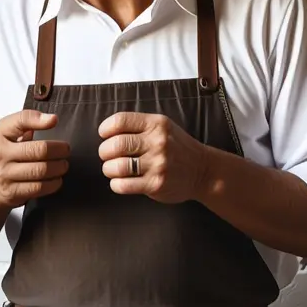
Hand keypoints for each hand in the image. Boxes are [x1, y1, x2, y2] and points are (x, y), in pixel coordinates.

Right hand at [0, 110, 69, 210]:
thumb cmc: (4, 155)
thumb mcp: (8, 135)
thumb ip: (26, 124)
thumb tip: (52, 119)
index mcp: (1, 134)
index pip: (20, 121)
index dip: (38, 120)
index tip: (54, 120)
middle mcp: (1, 153)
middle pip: (38, 150)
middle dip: (59, 150)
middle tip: (66, 150)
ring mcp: (5, 174)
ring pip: (41, 170)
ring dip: (59, 167)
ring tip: (63, 165)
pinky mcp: (12, 192)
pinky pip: (39, 187)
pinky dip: (53, 183)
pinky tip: (57, 179)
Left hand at [97, 112, 212, 203]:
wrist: (203, 170)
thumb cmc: (177, 148)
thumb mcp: (163, 127)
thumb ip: (139, 126)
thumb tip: (106, 132)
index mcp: (156, 124)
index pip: (120, 121)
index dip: (105, 129)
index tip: (104, 135)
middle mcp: (158, 142)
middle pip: (115, 144)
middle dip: (104, 152)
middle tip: (107, 156)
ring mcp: (158, 164)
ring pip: (117, 166)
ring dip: (108, 169)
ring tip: (113, 170)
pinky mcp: (156, 184)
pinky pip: (124, 185)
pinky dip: (116, 184)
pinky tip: (121, 182)